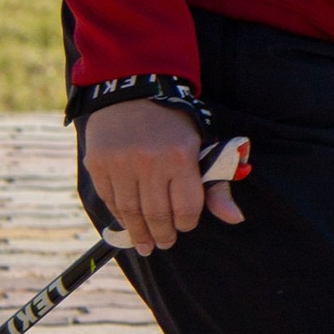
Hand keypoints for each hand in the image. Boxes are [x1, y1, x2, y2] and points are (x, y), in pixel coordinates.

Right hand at [83, 99, 247, 256]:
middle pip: (157, 215)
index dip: (187, 223)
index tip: (185, 226)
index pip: (187, 208)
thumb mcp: (201, 144)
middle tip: (164, 243)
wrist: (132, 90)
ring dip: (139, 233)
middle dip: (163, 235)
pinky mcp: (98, 164)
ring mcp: (120, 164)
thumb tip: (235, 218)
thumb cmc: (174, 122)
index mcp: (181, 156)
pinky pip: (110, 200)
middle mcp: (149, 161)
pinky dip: (119, 216)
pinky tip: (128, 223)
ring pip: (131, 213)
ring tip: (145, 244)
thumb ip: (217, 184)